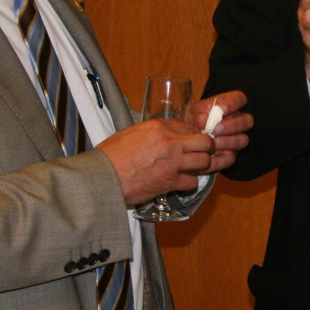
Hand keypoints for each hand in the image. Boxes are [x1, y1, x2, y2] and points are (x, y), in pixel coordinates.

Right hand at [98, 119, 214, 207]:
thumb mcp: (132, 132)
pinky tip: (181, 181)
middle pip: (206, 142)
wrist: (102, 177)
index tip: (193, 140)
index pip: (189, 126)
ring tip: (194, 167)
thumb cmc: (111, 155)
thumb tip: (165, 134)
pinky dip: (188, 183)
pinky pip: (192, 182)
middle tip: (202, 152)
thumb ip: (153, 131)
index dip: (194, 134)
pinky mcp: (170, 182)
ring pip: (204, 162)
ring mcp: (173, 163)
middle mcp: (170, 142)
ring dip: (201, 165)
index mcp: (159, 127)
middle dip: (207, 148)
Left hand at [188, 89, 252, 173]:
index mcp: (229, 105)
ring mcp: (236, 139)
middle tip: (215, 129)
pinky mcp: (230, 155)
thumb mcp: (192, 112)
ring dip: (227, 141)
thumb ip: (199, 113)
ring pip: (243, 139)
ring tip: (212, 141)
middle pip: (247, 121)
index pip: (240, 99)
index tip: (220, 110)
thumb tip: (204, 119)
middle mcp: (237, 121)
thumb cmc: (191, 120)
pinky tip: (209, 154)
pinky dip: (221, 157)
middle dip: (232, 125)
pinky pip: (231, 157)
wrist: (185, 137)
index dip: (234, 104)